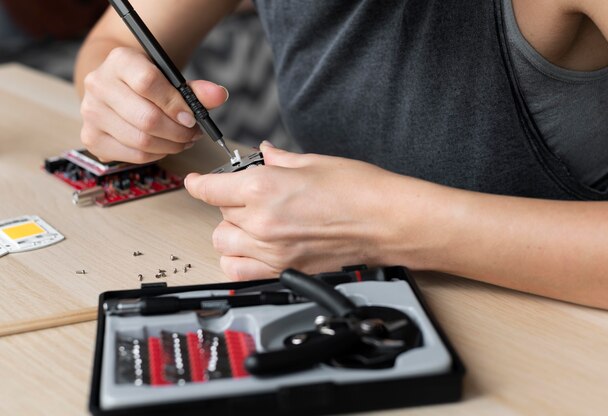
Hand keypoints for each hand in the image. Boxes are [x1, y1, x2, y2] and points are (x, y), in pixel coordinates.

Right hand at [79, 47, 228, 162]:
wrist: (115, 87)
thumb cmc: (148, 83)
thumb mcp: (170, 78)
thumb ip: (195, 89)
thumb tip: (219, 95)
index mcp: (119, 61)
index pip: (148, 83)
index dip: (175, 105)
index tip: (192, 117)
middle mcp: (98, 85)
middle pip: (146, 118)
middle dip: (178, 132)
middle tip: (193, 134)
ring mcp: (91, 113)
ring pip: (141, 141)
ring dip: (171, 145)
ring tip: (183, 140)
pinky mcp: (92, 138)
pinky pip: (134, 156)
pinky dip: (157, 155)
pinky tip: (165, 146)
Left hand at [184, 141, 406, 279]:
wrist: (387, 222)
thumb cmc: (360, 191)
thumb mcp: (314, 162)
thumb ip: (280, 160)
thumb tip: (265, 154)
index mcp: (265, 188)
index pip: (211, 188)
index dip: (199, 183)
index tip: (196, 181)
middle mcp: (262, 222)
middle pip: (219, 215)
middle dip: (228, 203)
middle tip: (249, 196)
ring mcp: (272, 251)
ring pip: (223, 243)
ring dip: (231, 231)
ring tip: (252, 223)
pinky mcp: (284, 271)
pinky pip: (238, 272)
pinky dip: (238, 260)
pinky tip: (253, 248)